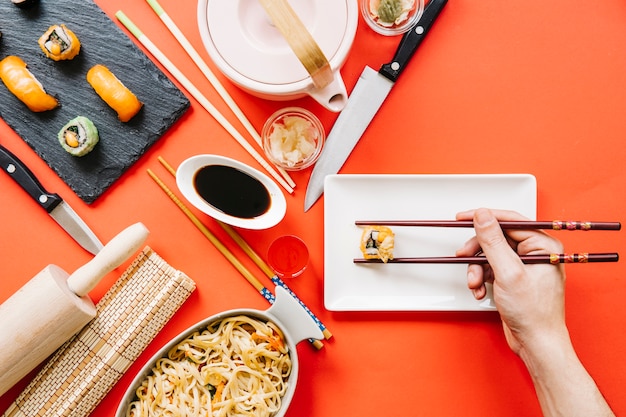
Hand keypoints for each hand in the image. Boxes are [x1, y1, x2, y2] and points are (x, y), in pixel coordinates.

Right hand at [455, 208, 566, 354]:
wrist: (536, 343)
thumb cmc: (534, 314)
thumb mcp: (508, 272)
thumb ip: (493, 241)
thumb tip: (482, 216)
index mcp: (544, 246)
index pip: (510, 221)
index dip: (484, 218)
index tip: (464, 217)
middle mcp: (536, 253)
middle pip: (496, 238)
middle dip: (478, 251)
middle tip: (465, 256)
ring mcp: (525, 266)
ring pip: (490, 255)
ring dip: (477, 268)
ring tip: (475, 282)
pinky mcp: (514, 278)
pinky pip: (491, 269)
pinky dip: (481, 278)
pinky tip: (480, 290)